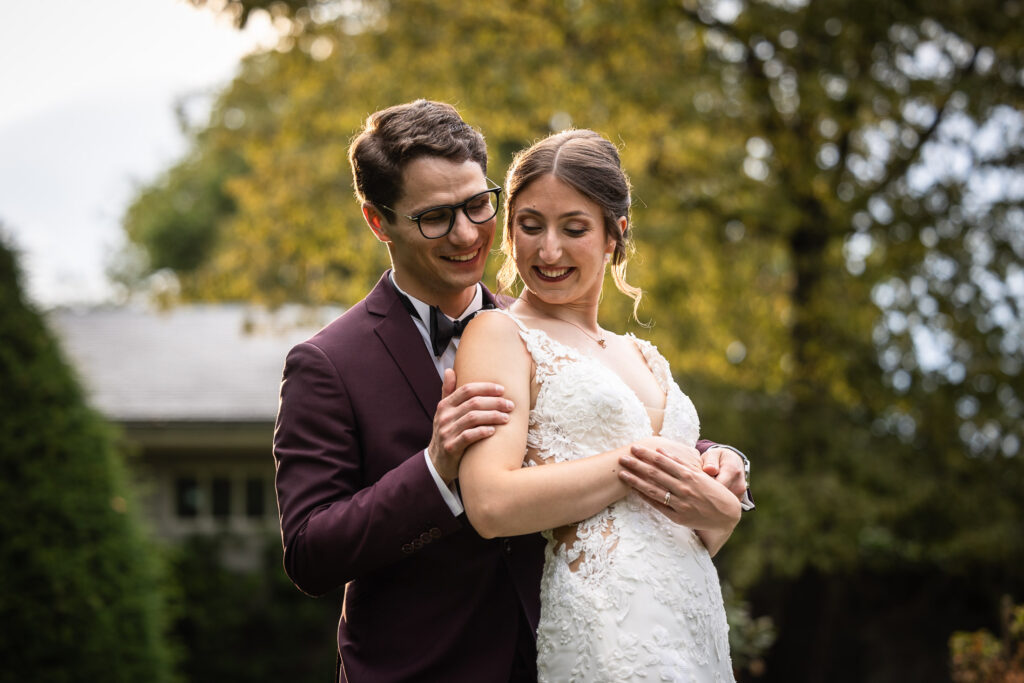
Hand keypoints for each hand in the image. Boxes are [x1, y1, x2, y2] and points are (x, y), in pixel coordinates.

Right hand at [428, 368, 513, 483]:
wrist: (437, 462)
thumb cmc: (447, 433)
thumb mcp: (444, 412)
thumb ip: (448, 392)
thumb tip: (449, 370)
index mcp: (445, 405)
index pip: (467, 390)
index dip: (486, 388)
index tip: (502, 390)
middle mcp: (444, 416)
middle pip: (473, 403)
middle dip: (495, 402)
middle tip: (510, 405)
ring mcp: (446, 432)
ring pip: (473, 418)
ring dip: (493, 416)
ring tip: (507, 418)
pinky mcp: (451, 447)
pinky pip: (469, 436)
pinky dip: (482, 431)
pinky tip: (494, 430)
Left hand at [618, 442, 740, 532]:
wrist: (726, 515)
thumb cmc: (712, 491)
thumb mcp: (700, 474)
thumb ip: (681, 463)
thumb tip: (661, 450)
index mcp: (690, 475)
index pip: (663, 461)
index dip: (647, 454)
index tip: (634, 448)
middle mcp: (684, 488)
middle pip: (655, 474)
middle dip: (637, 465)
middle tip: (622, 457)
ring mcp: (680, 503)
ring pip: (653, 489)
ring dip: (635, 481)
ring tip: (622, 473)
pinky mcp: (678, 517)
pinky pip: (658, 505)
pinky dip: (645, 498)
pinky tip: (634, 491)